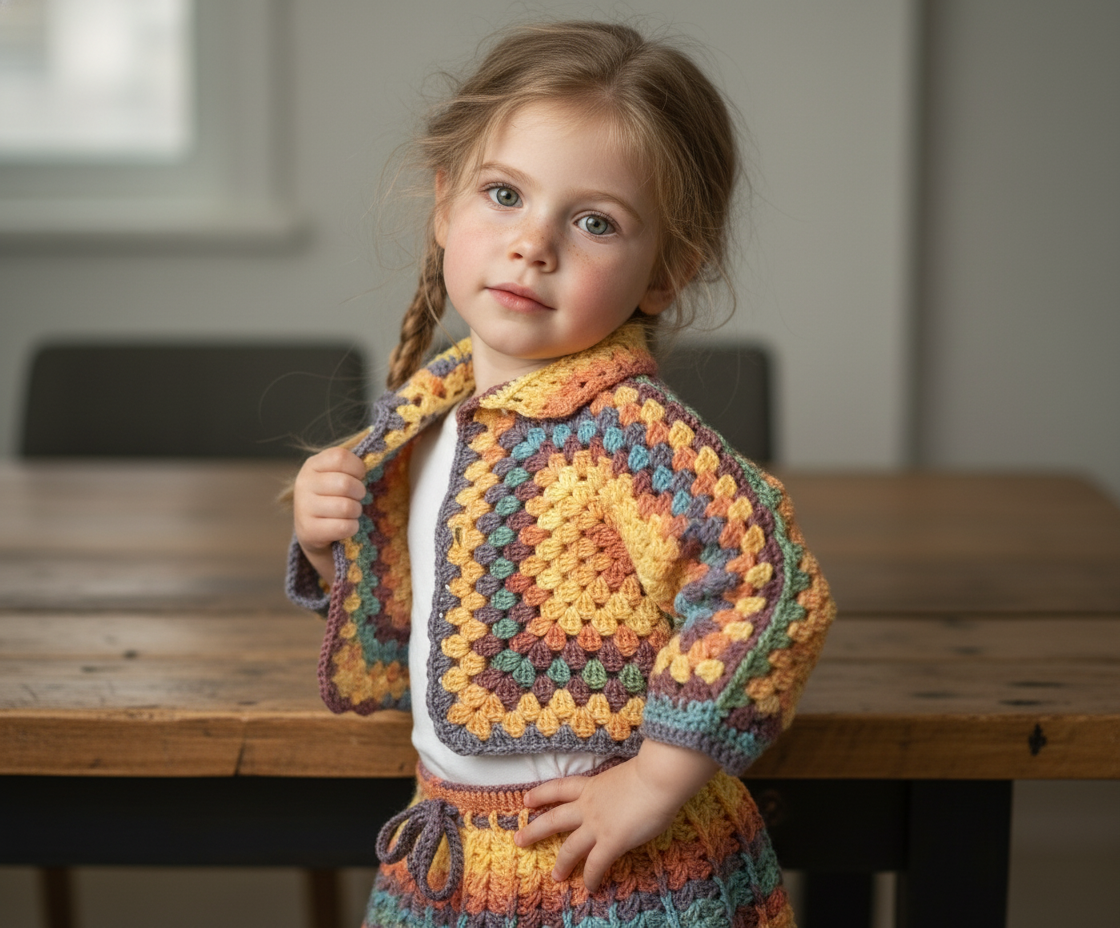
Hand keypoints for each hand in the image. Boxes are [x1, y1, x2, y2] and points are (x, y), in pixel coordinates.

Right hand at [292, 446, 366, 581]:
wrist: (312, 529)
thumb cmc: (332, 496)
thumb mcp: (335, 474)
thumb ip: (350, 464)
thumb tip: (378, 446)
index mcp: (312, 465)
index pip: (340, 457)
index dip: (357, 467)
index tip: (360, 476)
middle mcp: (303, 484)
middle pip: (345, 484)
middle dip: (359, 492)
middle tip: (357, 497)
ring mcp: (303, 508)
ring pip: (346, 507)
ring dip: (356, 511)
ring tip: (351, 511)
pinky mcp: (309, 530)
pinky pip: (343, 527)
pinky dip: (352, 527)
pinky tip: (346, 525)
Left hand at [514, 741, 719, 892]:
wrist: (657, 778)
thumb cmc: (650, 771)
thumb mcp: (625, 775)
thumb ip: (619, 788)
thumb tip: (628, 796)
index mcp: (592, 786)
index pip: (560, 788)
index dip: (542, 794)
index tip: (526, 800)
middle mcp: (588, 806)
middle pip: (554, 819)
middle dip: (535, 830)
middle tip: (519, 839)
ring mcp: (597, 825)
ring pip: (570, 847)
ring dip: (562, 863)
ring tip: (556, 876)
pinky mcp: (611, 842)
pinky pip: (596, 865)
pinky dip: (592, 877)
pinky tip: (591, 887)